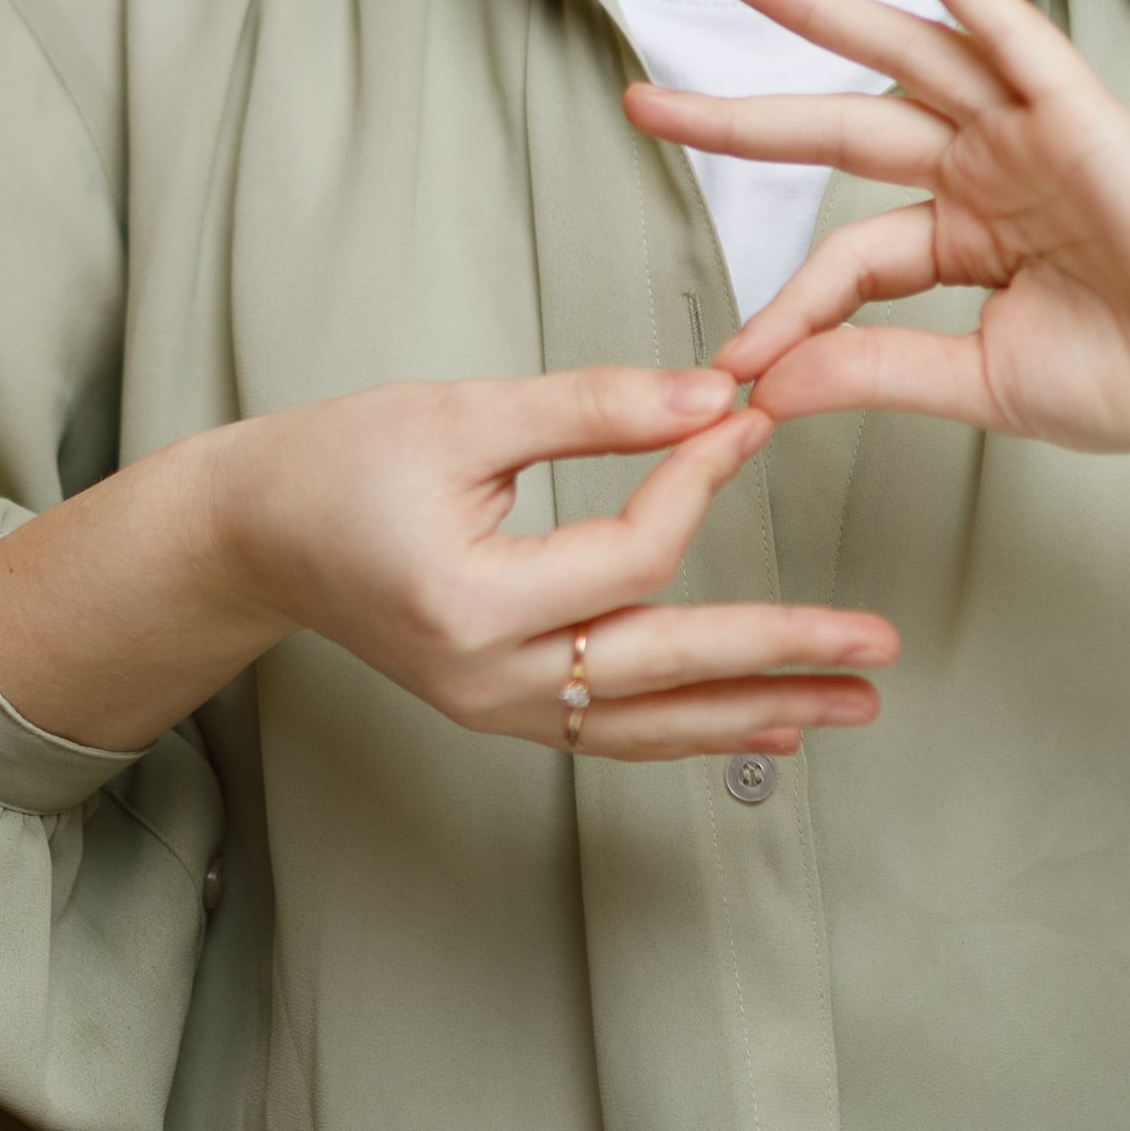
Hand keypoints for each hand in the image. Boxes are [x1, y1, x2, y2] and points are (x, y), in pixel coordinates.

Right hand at [0, 366, 893, 759]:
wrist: (252, 534)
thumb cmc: (340, 460)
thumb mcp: (464, 412)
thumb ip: (594, 408)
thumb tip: (718, 399)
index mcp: (470, 600)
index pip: (630, 555)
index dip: (700, 484)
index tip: (752, 420)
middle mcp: (486, 677)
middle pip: (662, 667)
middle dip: (779, 653)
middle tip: (877, 646)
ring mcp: (493, 708)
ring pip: (649, 720)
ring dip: (755, 710)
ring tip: (853, 704)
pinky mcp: (500, 709)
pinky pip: (616, 731)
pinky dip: (693, 727)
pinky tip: (764, 723)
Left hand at [629, 0, 1129, 656]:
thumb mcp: (978, 381)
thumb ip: (872, 369)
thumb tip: (761, 384)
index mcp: (966, 235)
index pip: (847, 255)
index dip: (788, 304)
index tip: (735, 363)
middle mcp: (988, 170)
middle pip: (843, 125)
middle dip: (742, 114)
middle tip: (642, 97)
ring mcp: (1031, 135)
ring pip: (907, 58)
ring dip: (822, 13)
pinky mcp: (1081, 115)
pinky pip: (1012, 36)